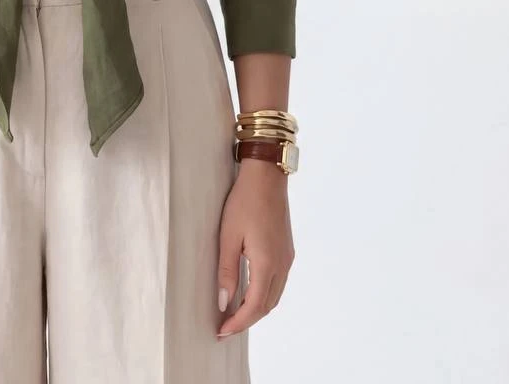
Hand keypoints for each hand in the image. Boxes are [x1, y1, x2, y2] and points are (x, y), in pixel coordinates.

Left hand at [216, 162, 294, 337]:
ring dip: (256, 309)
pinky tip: (249, 292)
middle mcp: (282, 265)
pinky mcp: (287, 250)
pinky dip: (263, 295)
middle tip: (225, 327)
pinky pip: (277, 283)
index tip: (221, 332)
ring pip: (274, 296)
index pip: (254, 306)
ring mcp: (287, 258)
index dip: (238, 323)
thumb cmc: (244, 201)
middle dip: (246, 320)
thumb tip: (224, 302)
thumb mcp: (228, 235)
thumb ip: (227, 271)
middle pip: (267, 306)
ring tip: (234, 314)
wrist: (267, 176)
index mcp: (267, 263)